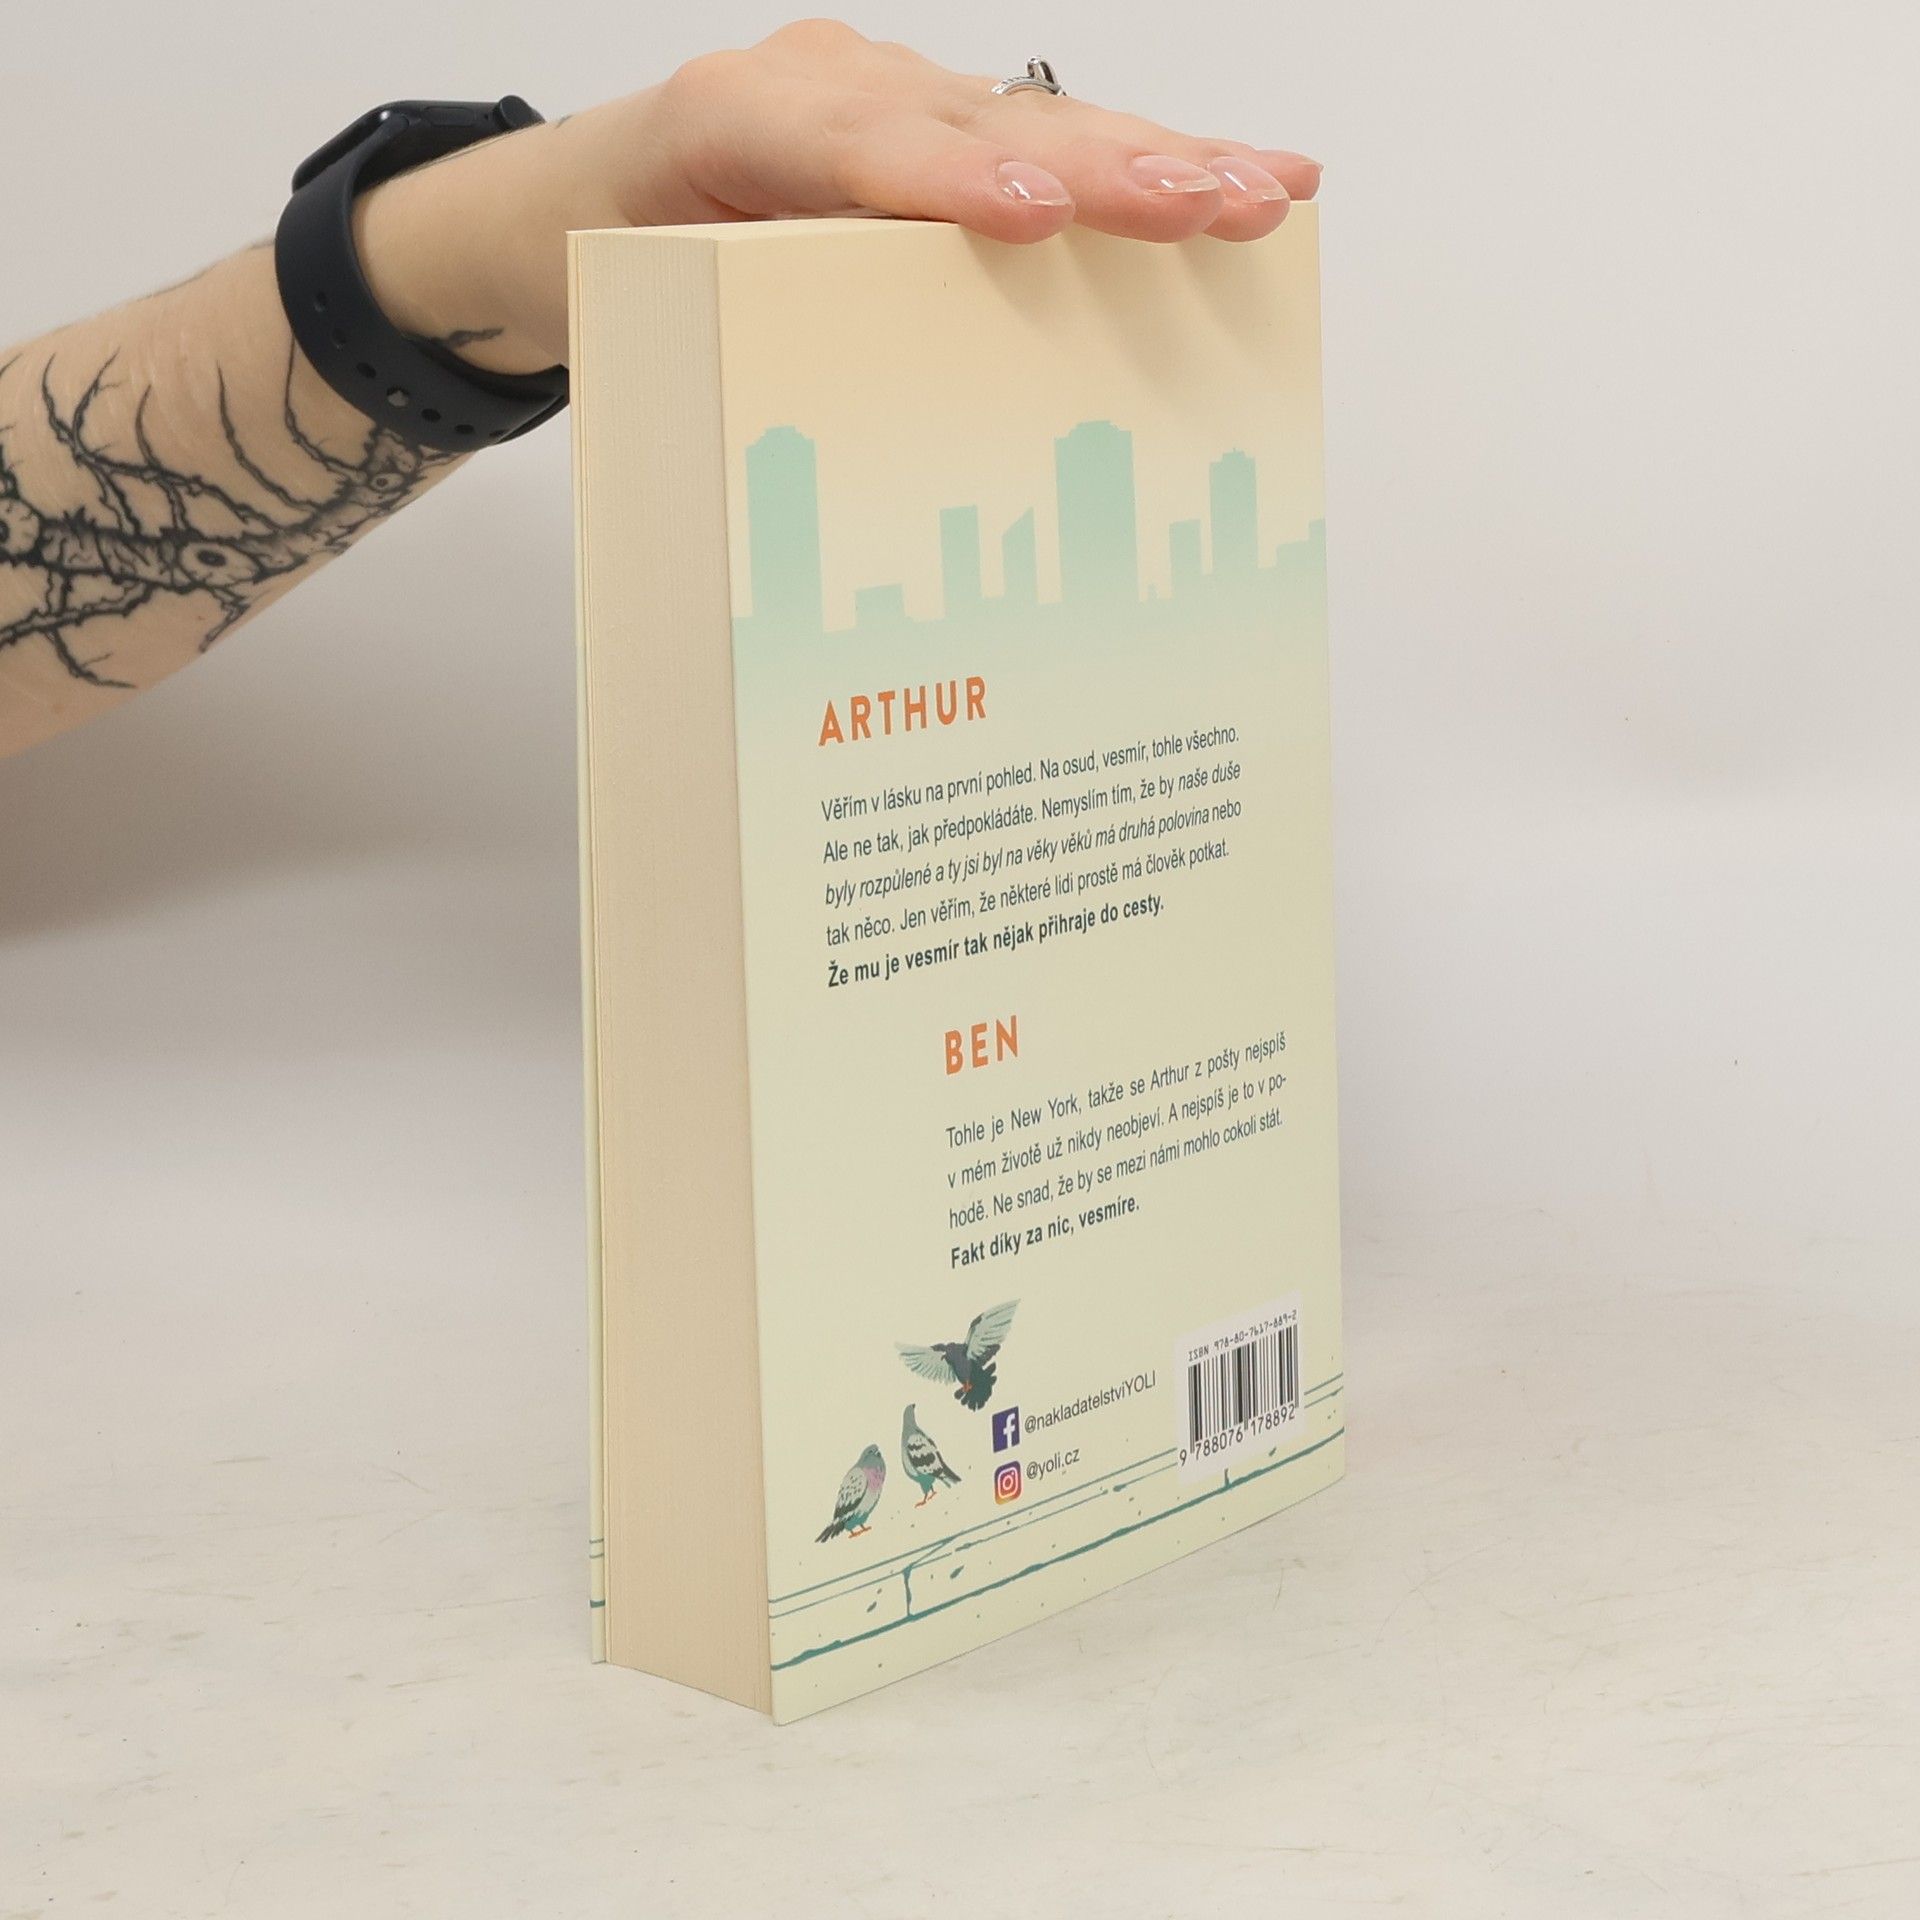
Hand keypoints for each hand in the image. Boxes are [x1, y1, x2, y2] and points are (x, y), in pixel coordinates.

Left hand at [356, 20, 1320, 373]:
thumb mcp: (642, 316)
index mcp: (730, 123)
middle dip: (1097, 168)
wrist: (593, 194)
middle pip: (974, 121)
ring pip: (1038, 118)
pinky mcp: (945, 121)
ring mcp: (896, 94)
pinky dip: (1148, 158)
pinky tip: (1246, 177)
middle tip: (1198, 207)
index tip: (1026, 215)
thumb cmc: (625, 266)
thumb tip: (828, 484)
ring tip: (1262, 196)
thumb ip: (725, 345)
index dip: (940, 179)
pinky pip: (1052, 133)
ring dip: (1158, 162)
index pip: (845, 147)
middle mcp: (826, 87)